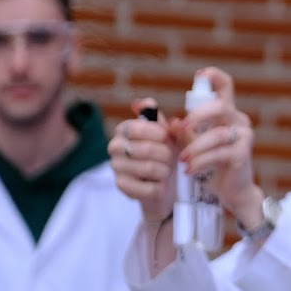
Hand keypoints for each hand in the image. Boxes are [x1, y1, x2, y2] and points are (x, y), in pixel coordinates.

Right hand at [110, 99, 177, 223]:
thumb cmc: (169, 153)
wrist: (168, 183)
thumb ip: (163, 120)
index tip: (166, 137)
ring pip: (148, 168)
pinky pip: (147, 187)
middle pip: (145, 149)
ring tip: (166, 171)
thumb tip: (146, 103)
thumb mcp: (174, 136)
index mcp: (125, 130)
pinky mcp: (121, 186)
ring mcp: (116, 167)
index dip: (154, 132)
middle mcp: (116, 146)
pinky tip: (159, 184)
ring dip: (165, 171)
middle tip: (170, 157)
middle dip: (166, 154)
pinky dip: (160, 187)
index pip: (134, 127)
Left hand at [176, 67, 261, 224]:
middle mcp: (238, 120)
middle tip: (180, 128)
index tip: (198, 75)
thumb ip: (182, 131)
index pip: (226, 86)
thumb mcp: (193, 143)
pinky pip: (218, 154)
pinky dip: (201, 162)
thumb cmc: (212, 163)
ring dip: (194, 147)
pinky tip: (190, 170)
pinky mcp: (242, 154)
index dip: (214, 76)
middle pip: (220, 106)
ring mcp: (243, 137)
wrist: (232, 190)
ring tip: (182, 160)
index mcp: (226, 113)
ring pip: (216, 134)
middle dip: (197, 116)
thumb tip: (165, 119)